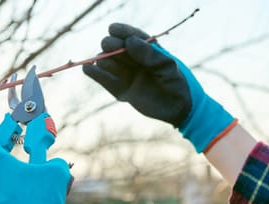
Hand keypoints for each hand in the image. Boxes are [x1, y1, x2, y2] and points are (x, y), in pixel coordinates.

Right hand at [83, 23, 235, 152]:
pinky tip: (88, 68)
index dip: (121, 31)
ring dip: (105, 61)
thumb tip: (128, 41)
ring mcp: (127, 75)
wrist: (180, 109)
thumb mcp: (167, 66)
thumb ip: (149, 53)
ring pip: (107, 62)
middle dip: (110, 45)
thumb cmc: (178, 83)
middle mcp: (135, 60)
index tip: (113, 29)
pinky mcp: (121, 90)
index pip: (130, 35)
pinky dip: (95, 74)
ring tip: (109, 65)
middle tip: (111, 48)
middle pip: (114, 47)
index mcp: (147, 49)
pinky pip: (104, 80)